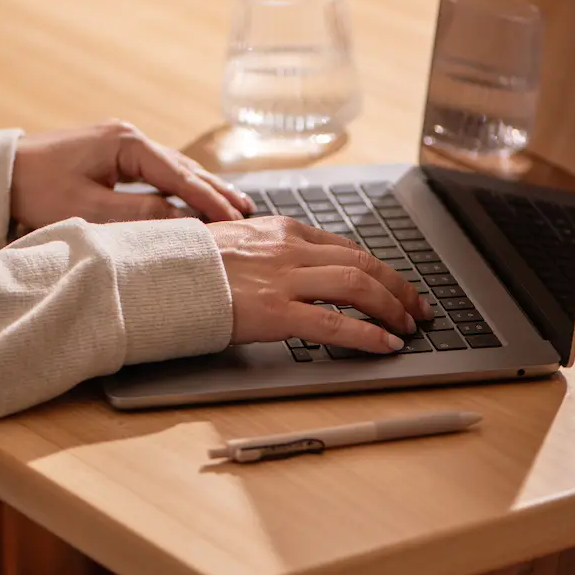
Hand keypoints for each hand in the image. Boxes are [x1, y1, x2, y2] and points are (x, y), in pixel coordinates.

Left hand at [11, 120, 253, 228]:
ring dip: (201, 188)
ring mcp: (123, 142)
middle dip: (215, 191)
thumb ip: (141, 214)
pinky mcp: (115, 153)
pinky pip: (158, 172)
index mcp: (126, 143)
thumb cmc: (39, 190)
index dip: (209, 199)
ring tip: (233, 206)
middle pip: (184, 167)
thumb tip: (186, 221)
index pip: (179, 174)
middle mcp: (130, 136)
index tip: (235, 219)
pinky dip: (180, 187)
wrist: (0, 174)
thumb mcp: (91, 208)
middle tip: (247, 212)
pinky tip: (195, 199)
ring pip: (173, 169)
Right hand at [208, 216, 433, 353]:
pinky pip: (335, 323)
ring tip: (407, 326)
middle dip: (398, 287)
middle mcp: (289, 248)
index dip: (378, 268)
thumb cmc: (187, 265)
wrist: (156, 276)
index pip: (344, 246)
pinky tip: (385, 345)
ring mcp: (284, 279)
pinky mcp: (275, 312)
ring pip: (357, 286)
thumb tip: (291, 264)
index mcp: (280, 230)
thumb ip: (267, 249)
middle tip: (417, 307)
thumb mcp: (233, 241)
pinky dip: (368, 335)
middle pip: (361, 263)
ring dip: (391, 307)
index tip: (394, 283)